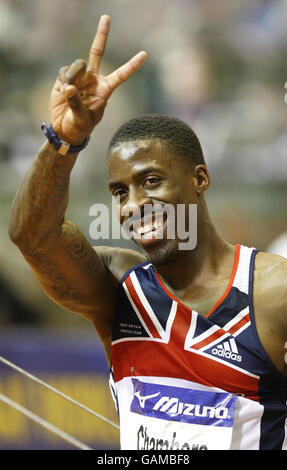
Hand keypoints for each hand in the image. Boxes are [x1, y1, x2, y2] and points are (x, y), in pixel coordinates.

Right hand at [49, 15, 146, 144]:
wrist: (65, 128)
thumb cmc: (80, 126)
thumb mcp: (82, 119)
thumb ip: (77, 103)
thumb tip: (68, 86)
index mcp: (105, 89)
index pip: (121, 75)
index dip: (132, 65)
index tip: (144, 54)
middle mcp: (94, 79)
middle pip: (97, 51)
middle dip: (102, 34)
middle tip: (107, 17)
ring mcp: (80, 77)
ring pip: (77, 64)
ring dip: (73, 76)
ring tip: (70, 92)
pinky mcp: (65, 78)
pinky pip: (64, 71)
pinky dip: (64, 80)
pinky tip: (63, 91)